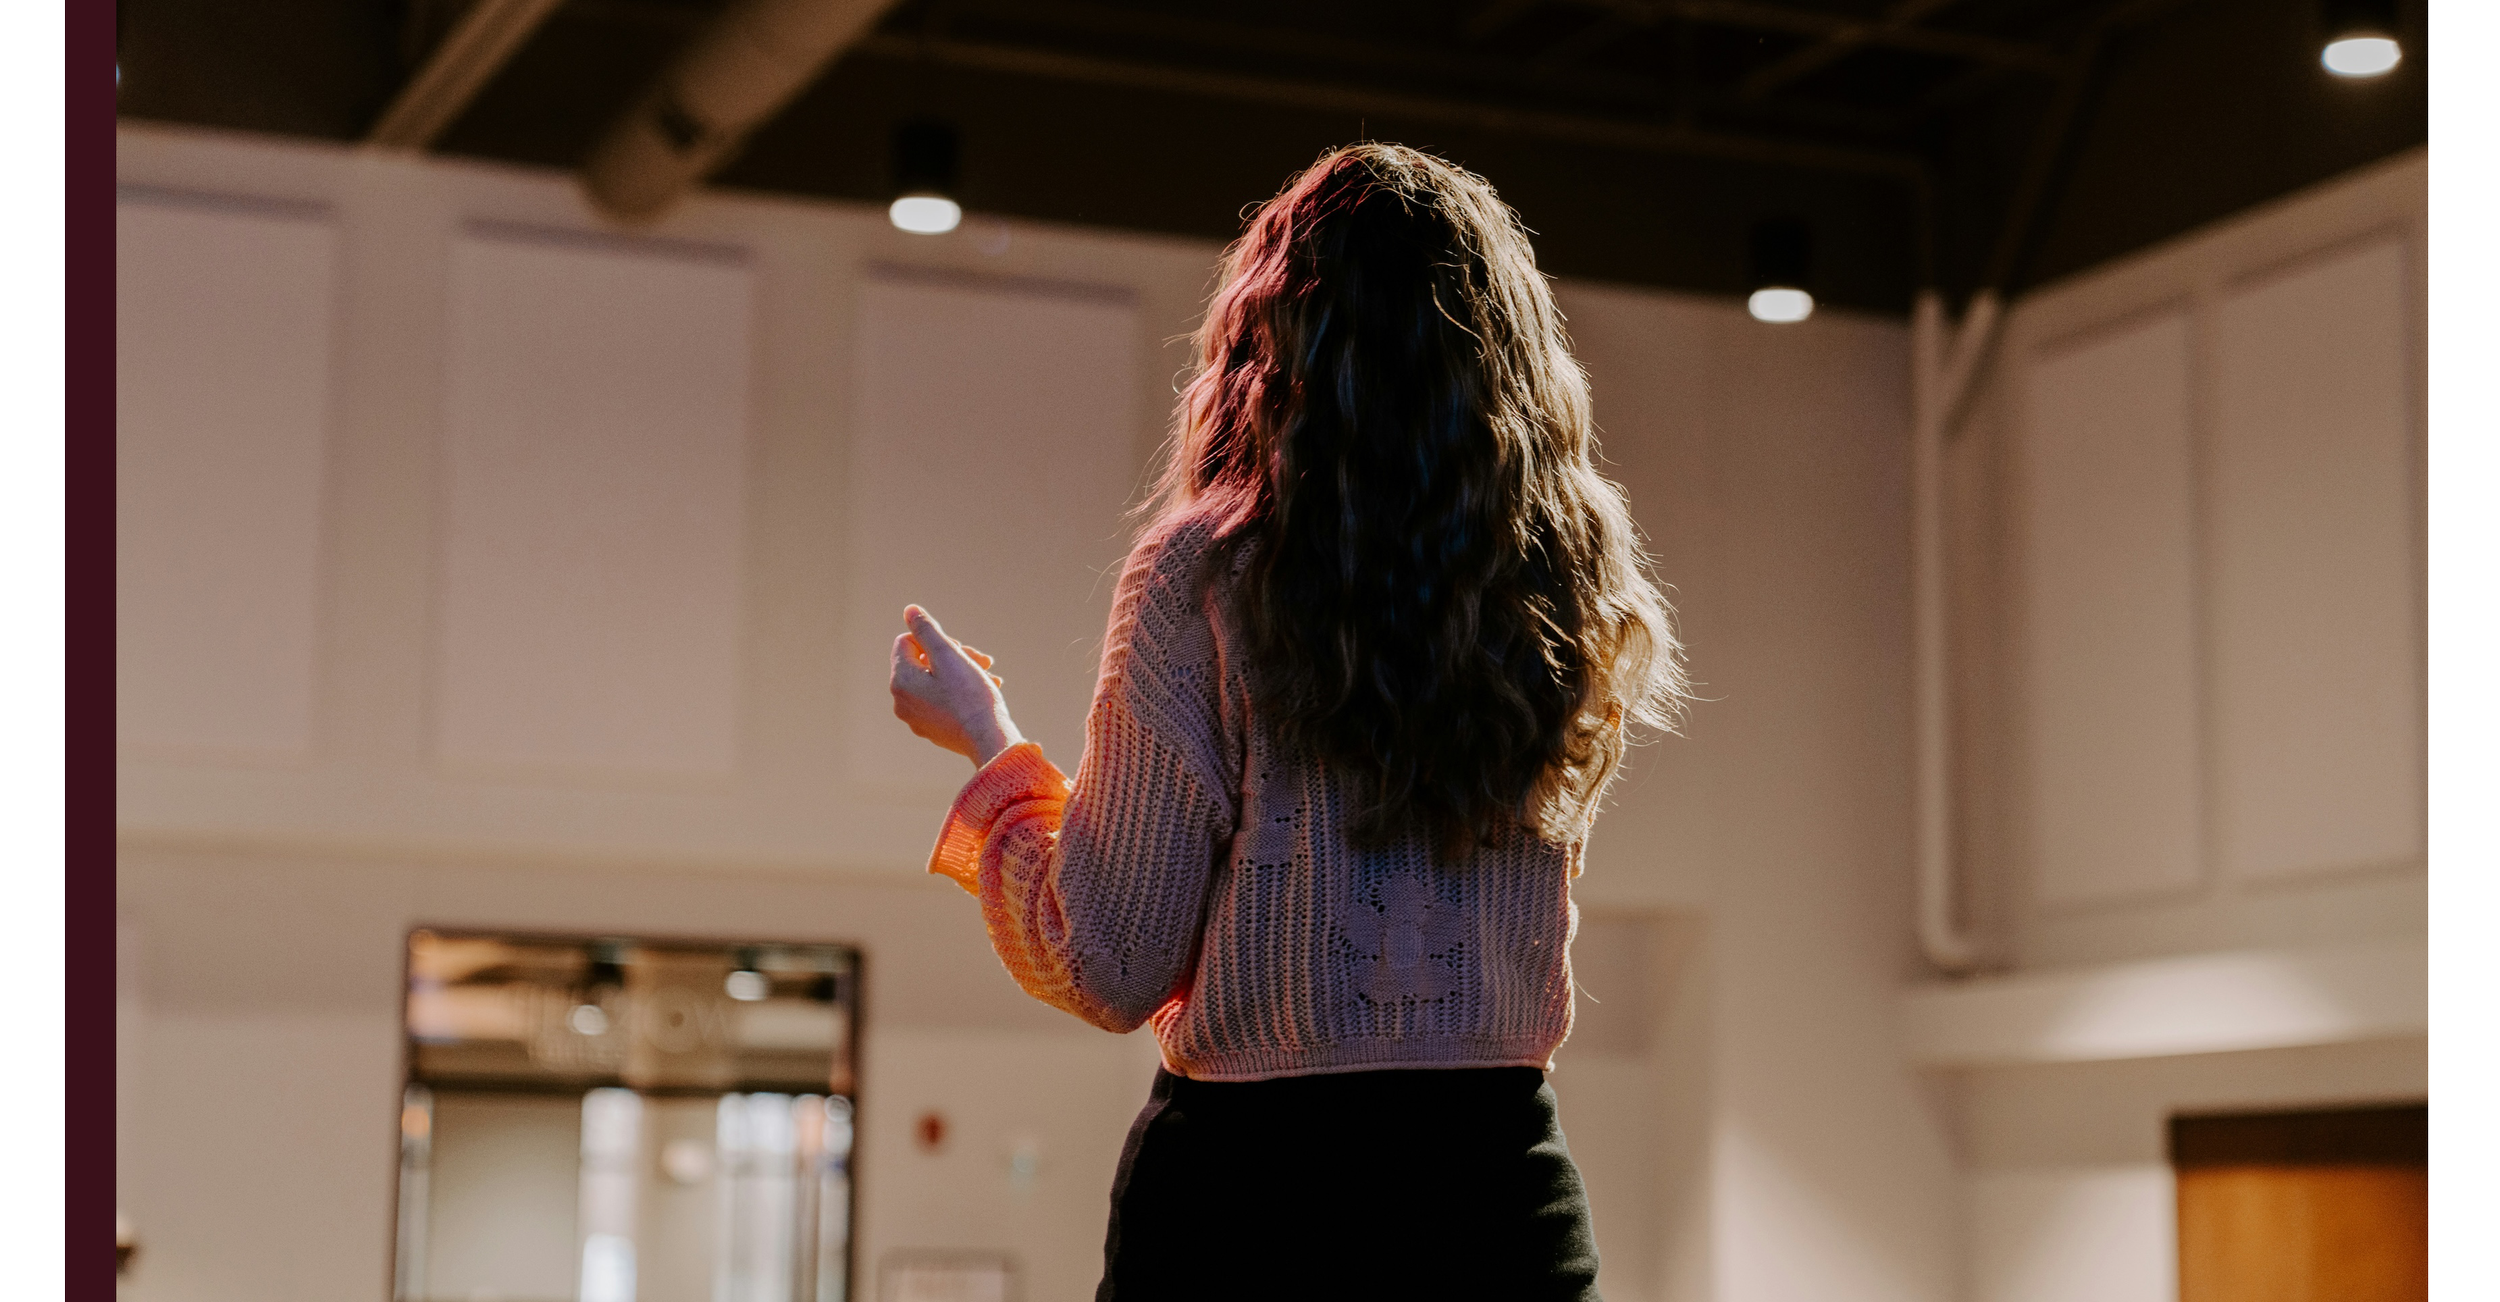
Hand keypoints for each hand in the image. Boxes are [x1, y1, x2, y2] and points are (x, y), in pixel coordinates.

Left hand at [890, 605, 1024, 766]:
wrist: (988, 740)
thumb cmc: (970, 696)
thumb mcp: (948, 655)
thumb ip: (926, 630)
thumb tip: (909, 610)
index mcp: (901, 680)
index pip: (908, 642)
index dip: (935, 639)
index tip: (960, 648)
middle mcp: (902, 701)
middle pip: (923, 663)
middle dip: (954, 655)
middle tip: (984, 660)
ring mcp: (916, 718)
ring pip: (935, 682)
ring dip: (962, 672)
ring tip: (991, 676)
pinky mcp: (932, 730)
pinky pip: (941, 701)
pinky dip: (960, 692)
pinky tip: (985, 691)